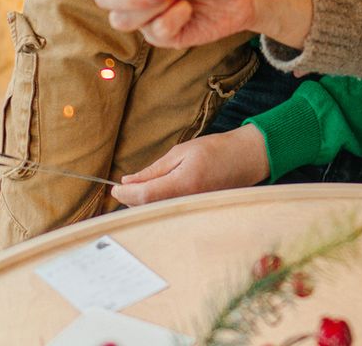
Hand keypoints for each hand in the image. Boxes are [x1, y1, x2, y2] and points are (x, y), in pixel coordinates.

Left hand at [111, 126, 269, 205]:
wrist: (247, 158)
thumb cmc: (216, 150)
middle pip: (148, 207)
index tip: (114, 187)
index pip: (144, 195)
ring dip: (142, 203)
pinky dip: (157, 204)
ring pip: (157, 212)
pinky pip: (169, 212)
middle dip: (131, 199)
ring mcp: (192, 209)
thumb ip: (154, 170)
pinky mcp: (196, 212)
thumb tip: (129, 180)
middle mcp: (187, 201)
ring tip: (138, 189)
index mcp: (182, 183)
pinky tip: (155, 194)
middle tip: (122, 187)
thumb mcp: (181, 152)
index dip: (125, 193)